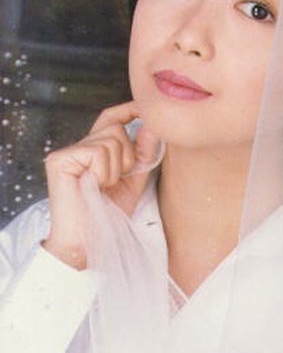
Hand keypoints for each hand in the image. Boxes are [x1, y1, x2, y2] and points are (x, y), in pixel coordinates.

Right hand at [42, 101, 158, 269]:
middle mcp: (78, 148)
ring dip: (116, 168)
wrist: (88, 242)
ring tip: (103, 187)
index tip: (144, 110)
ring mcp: (67, 153)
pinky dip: (103, 172)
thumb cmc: (107, 216)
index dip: (129, 111)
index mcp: (94, 152)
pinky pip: (97, 152)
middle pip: (115, 128)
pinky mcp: (60, 160)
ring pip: (110, 140)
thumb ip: (144, 154)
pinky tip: (93, 186)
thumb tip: (153, 125)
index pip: (111, 119)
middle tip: (116, 181)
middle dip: (127, 155)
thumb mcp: (134, 182)